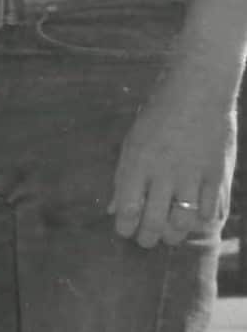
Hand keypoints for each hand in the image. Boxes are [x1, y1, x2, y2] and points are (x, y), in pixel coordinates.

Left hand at [108, 66, 238, 247]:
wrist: (198, 92)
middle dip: (148, 238)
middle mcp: (163, 173)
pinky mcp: (217, 173)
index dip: (125, 227)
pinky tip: (195, 218)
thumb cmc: (158, 118)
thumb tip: (114, 211)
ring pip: (183, 221)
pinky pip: (210, 210)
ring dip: (174, 234)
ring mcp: (193, 174)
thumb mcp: (132, 144)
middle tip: (147, 240)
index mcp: (137, 164)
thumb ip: (123, 179)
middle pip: (154, 221)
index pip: (127, 210)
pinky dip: (202, 219)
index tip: (125, 231)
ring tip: (170, 234)